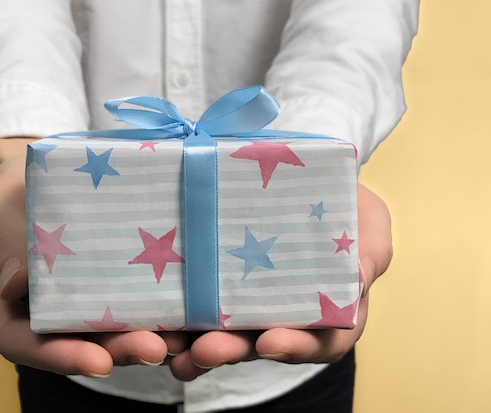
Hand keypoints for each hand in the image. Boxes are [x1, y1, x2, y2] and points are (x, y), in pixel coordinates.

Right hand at [0, 138, 185, 375]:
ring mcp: (66, 304)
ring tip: (176, 340)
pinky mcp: (96, 290)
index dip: (58, 356)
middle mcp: (30, 312)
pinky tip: (180, 317)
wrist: (36, 174)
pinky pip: (119, 307)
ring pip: (100, 334)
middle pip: (68, 345)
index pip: (18, 340)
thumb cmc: (10, 188)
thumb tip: (15, 288)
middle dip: (114, 351)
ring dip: (138, 339)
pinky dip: (149, 315)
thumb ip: (5, 240)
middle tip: (154, 350)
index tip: (99, 362)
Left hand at [168, 184, 392, 380]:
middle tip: (208, 349)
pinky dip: (177, 326)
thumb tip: (355, 281)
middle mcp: (284, 315)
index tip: (270, 342)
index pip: (319, 341)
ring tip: (175, 348)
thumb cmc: (344, 202)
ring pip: (223, 335)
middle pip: (261, 345)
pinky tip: (156, 328)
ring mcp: (248, 304)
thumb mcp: (368, 225)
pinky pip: (195, 312)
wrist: (305, 173)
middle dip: (233, 351)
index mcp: (328, 310)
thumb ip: (368, 255)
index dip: (296, 347)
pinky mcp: (215, 287)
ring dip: (197, 347)